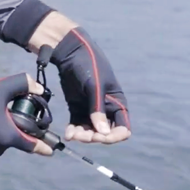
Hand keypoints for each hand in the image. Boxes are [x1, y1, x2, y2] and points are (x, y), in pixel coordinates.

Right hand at [0, 74, 53, 156]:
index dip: (45, 145)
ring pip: (8, 137)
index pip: (33, 146)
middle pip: (20, 139)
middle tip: (20, 107)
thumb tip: (39, 88)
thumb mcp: (1, 87)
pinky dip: (0, 128)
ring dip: (10, 125)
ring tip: (3, 107)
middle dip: (23, 125)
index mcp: (8, 136)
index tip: (54, 148)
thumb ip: (23, 84)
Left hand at [49, 27, 130, 143]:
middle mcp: (106, 109)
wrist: (70, 53)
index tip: (99, 136)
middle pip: (104, 133)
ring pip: (90, 132)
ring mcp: (91, 110)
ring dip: (82, 136)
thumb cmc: (88, 65)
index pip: (122, 128)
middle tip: (80, 136)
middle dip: (94, 137)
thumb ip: (98, 108)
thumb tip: (102, 132)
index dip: (113, 137)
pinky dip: (74, 131)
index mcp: (117, 103)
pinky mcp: (78, 108)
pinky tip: (68, 133)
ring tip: (72, 134)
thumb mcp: (94, 86)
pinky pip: (78, 125)